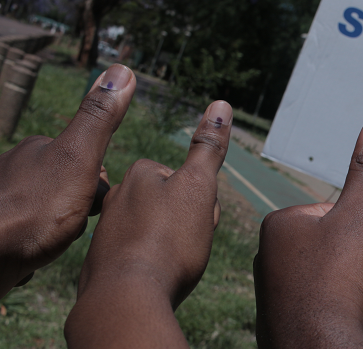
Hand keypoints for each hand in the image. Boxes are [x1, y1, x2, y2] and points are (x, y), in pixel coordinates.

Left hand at [0, 64, 134, 296]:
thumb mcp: (79, 157)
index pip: (86, 160)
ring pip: (49, 210)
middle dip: (80, 206)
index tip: (98, 203)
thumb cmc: (35, 210)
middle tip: (79, 225)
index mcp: (37, 149)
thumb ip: (99, 118)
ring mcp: (5, 200)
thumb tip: (122, 70)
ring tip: (59, 241)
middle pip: (68, 184)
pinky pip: (28, 234)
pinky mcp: (0, 231)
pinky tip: (39, 253)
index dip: (99, 184)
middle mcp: (15, 169)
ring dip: (59, 226)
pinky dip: (38, 243)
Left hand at [64, 101, 231, 347]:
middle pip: (169, 205)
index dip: (201, 202)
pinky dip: (150, 264)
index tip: (196, 219)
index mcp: (140, 174)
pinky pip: (138, 256)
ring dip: (169, 244)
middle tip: (186, 244)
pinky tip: (155, 278)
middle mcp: (117, 197)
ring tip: (173, 264)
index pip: (185, 180)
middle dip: (185, 222)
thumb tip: (221, 104)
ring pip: (154, 230)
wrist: (127, 297)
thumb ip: (208, 148)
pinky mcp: (101, 262)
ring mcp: (107, 230)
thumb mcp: (198, 188)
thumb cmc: (168, 240)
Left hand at [254, 114, 362, 348]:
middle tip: (344, 281)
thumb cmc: (337, 279)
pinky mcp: (273, 316)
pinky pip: (310, 300)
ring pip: (320, 273)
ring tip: (336, 300)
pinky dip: (324, 306)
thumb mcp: (360, 217)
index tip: (347, 258)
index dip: (352, 235)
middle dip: (344, 261)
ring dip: (336, 284)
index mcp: (279, 222)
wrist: (317, 347)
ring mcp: (266, 286)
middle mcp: (264, 251)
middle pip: (326, 244)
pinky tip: (327, 316)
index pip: (332, 215)